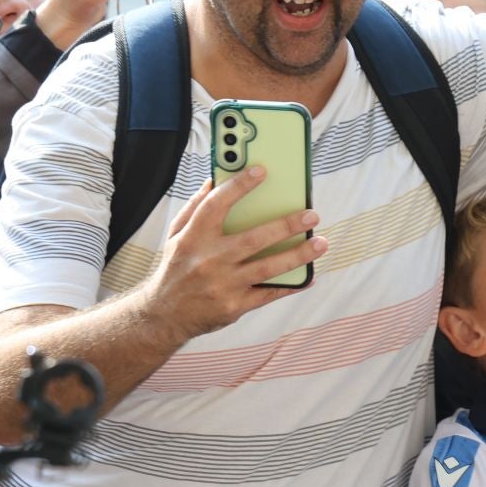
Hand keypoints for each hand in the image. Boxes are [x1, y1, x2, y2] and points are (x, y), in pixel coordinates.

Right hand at [144, 170, 326, 339]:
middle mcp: (208, 261)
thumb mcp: (177, 236)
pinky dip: (291, 286)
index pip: (215, 206)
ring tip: (321, 243)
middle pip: (252, 239)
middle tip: (311, 214)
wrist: (164, 315)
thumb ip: (196, 207)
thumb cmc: (176, 268)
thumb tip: (215, 179)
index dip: (237, 187)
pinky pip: (268, 294)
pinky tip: (310, 277)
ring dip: (298, 255)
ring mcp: (223, 285)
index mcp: (193, 238)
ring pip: (267, 268)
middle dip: (285, 226)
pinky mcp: (234, 306)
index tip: (261, 171)